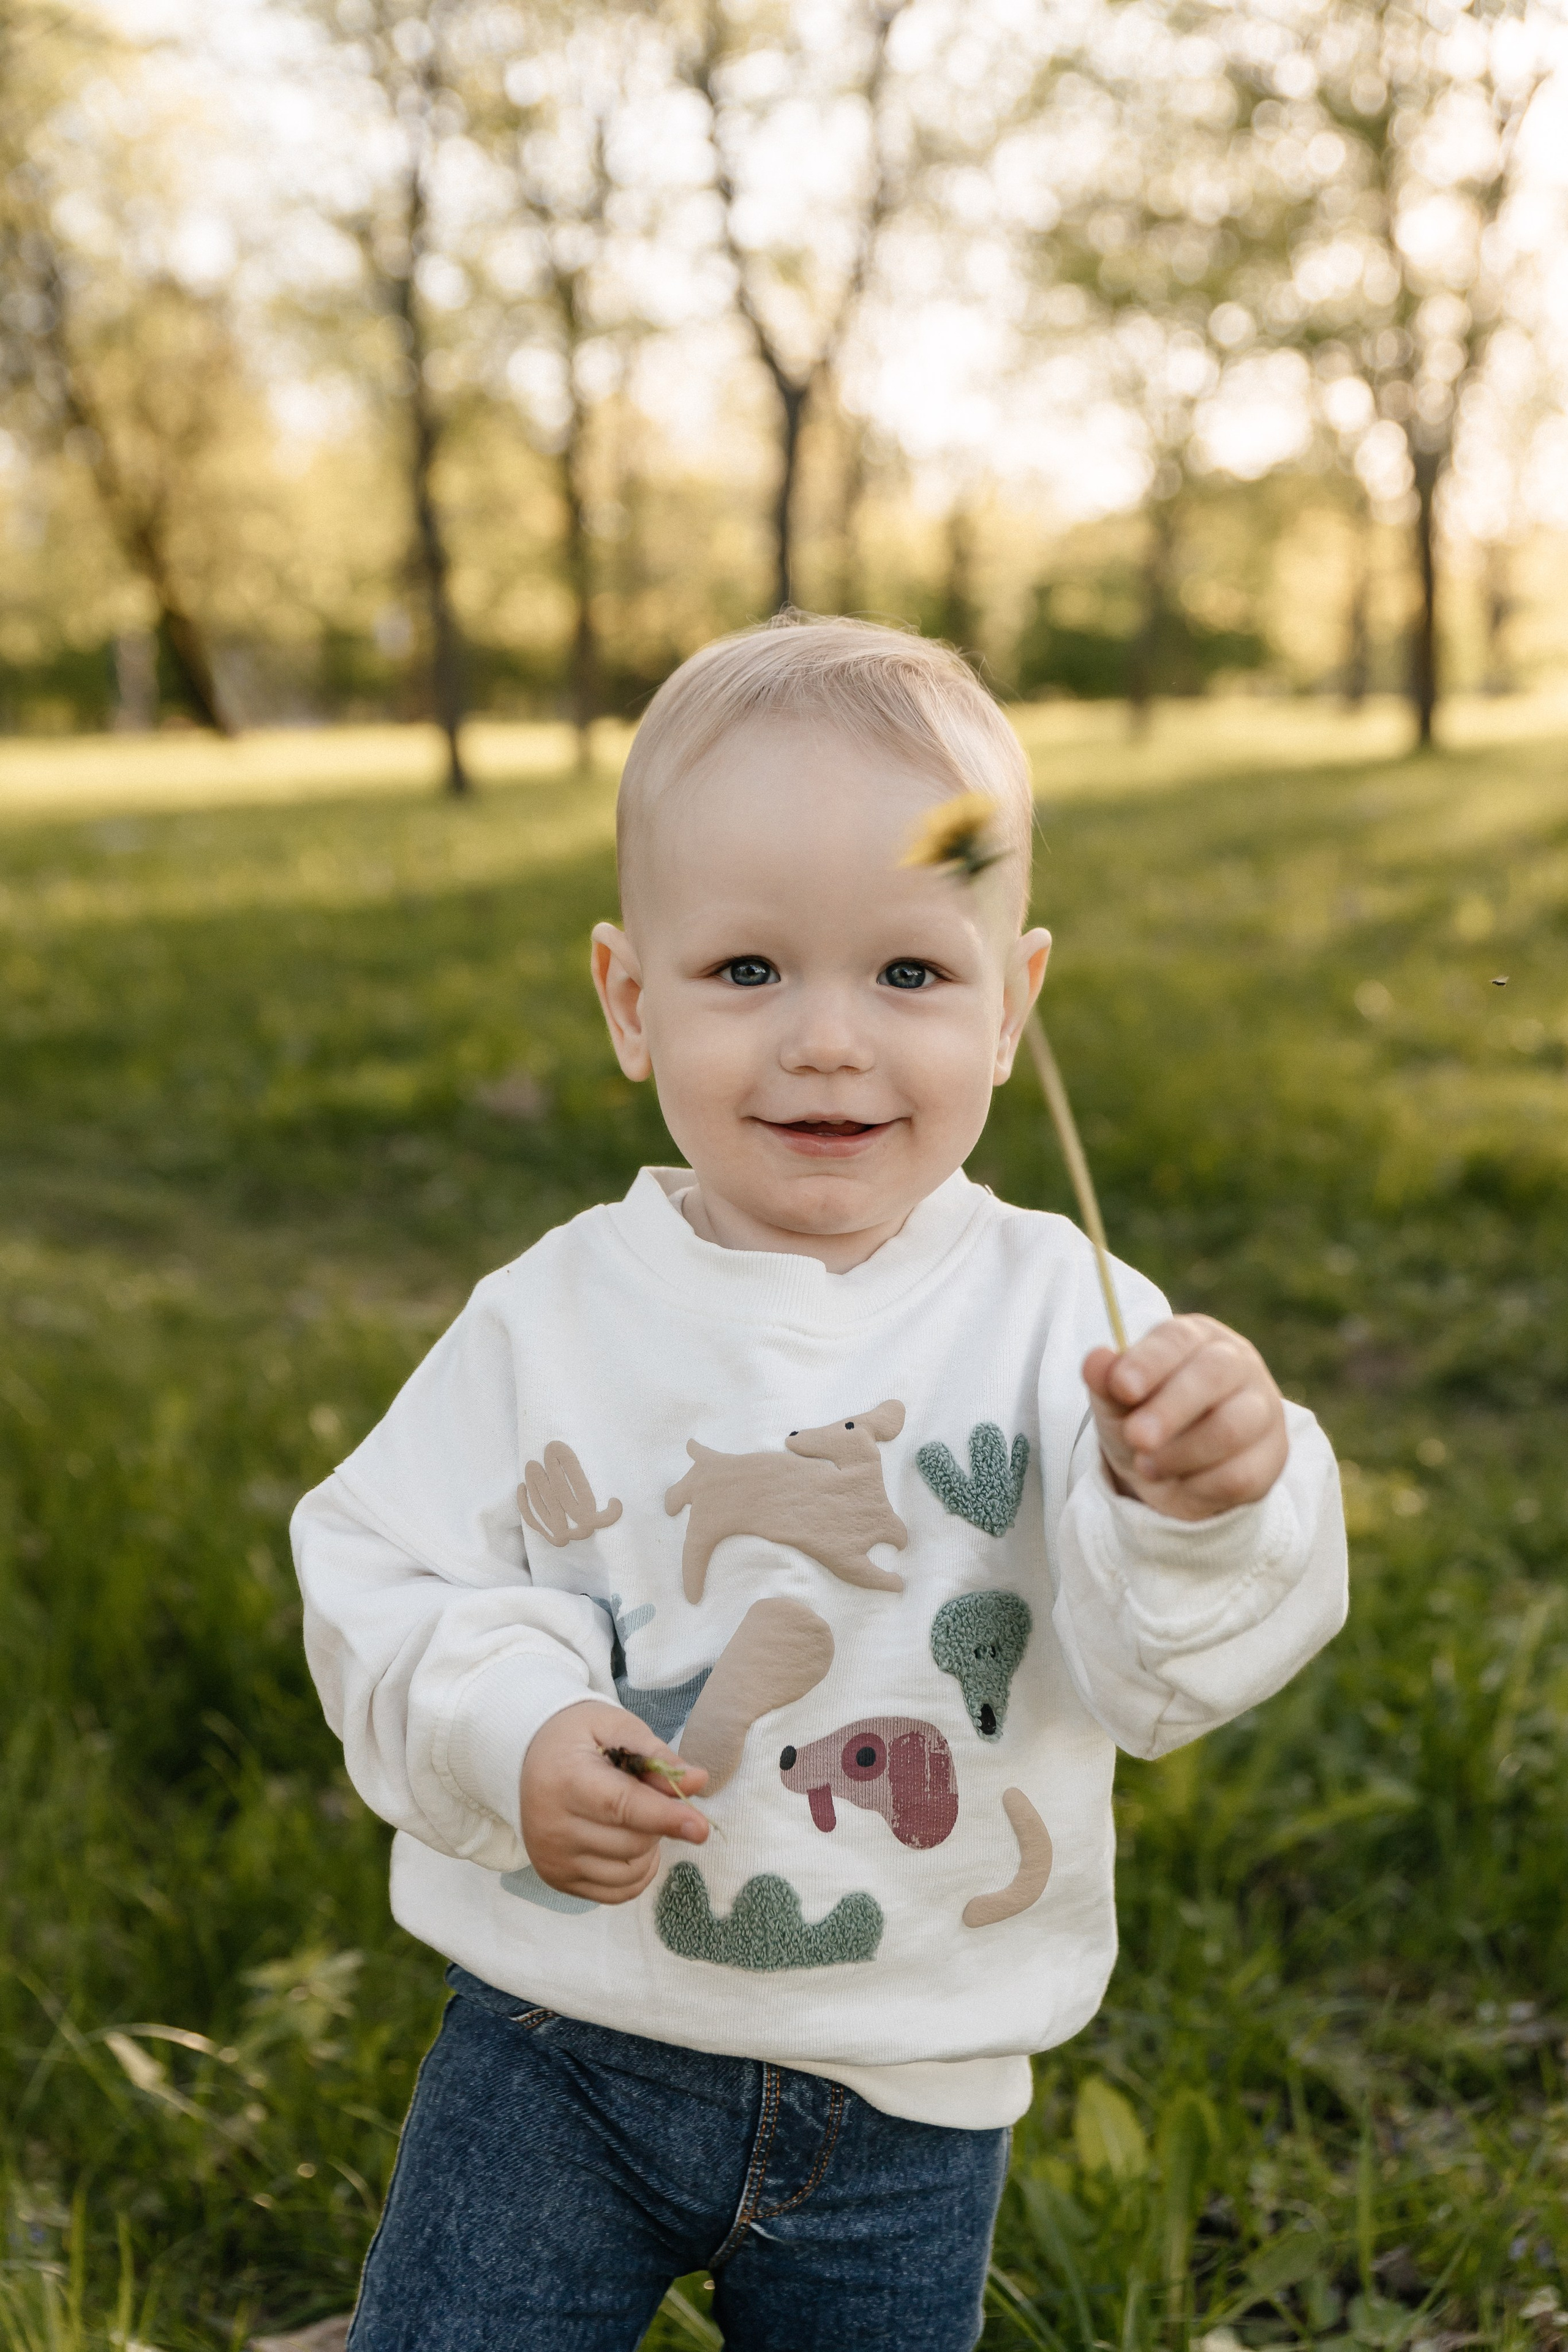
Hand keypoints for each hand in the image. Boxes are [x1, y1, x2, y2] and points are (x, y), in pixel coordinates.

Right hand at [519, 1700, 708, 1904]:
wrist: (526, 1757)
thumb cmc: (577, 1737)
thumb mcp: (616, 1728)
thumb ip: (657, 1756)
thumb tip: (697, 1782)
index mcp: (567, 1781)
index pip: (623, 1807)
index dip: (665, 1818)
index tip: (701, 1827)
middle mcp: (553, 1826)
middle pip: (632, 1842)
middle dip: (657, 1823)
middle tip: (647, 1795)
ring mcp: (552, 1858)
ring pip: (629, 1871)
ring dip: (648, 1848)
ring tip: (634, 1818)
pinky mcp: (556, 1879)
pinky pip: (615, 1893)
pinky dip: (636, 1872)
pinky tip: (630, 1844)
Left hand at [1084, 1314, 1287, 1522]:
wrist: (1171, 1472)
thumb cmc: (1143, 1418)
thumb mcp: (1117, 1402)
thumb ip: (1107, 1381)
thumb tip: (1095, 1361)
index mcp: (1196, 1337)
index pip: (1178, 1338)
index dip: (1149, 1361)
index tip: (1121, 1387)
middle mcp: (1237, 1363)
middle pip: (1214, 1374)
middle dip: (1171, 1408)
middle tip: (1136, 1437)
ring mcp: (1262, 1408)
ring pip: (1232, 1427)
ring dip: (1182, 1452)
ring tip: (1146, 1467)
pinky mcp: (1272, 1456)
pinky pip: (1240, 1474)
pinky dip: (1200, 1486)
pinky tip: (1180, 1483)